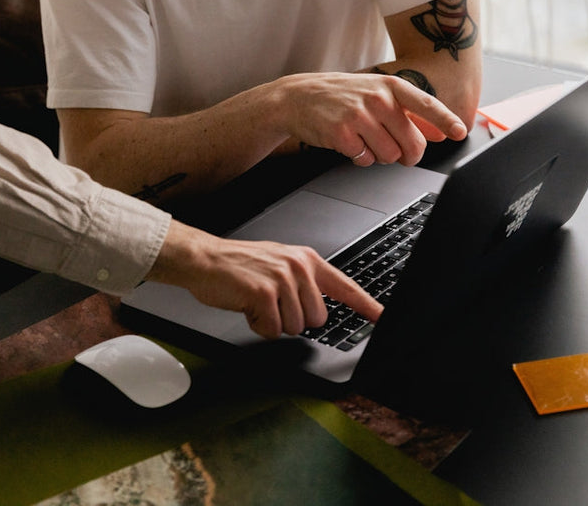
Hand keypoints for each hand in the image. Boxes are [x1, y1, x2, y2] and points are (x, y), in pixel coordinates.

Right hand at [146, 221, 383, 338]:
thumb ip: (303, 282)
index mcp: (307, 260)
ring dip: (272, 323)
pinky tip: (247, 306)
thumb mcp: (279, 265)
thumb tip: (319, 308)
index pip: (345, 287)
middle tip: (270, 303)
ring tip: (256, 302)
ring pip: (294, 327)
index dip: (367, 306)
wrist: (204, 258)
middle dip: (292, 319)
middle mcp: (299, 267)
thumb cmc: (239, 266)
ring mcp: (282, 279)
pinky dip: (257, 326)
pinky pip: (272, 330)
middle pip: (316, 319)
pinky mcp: (264, 293)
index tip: (383, 318)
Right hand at [275, 73, 466, 166]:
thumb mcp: (377, 95)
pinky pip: (366, 160)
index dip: (445, 120)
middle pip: (412, 143)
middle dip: (408, 155)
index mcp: (390, 86)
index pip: (426, 104)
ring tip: (365, 140)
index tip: (459, 132)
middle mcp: (377, 99)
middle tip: (399, 153)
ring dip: (381, 155)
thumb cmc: (342, 96)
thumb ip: (409, 113)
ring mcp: (359, 116)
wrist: (299, 97)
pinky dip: (360, 158)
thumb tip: (439, 133)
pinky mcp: (342, 134)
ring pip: (390, 156)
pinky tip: (349, 143)